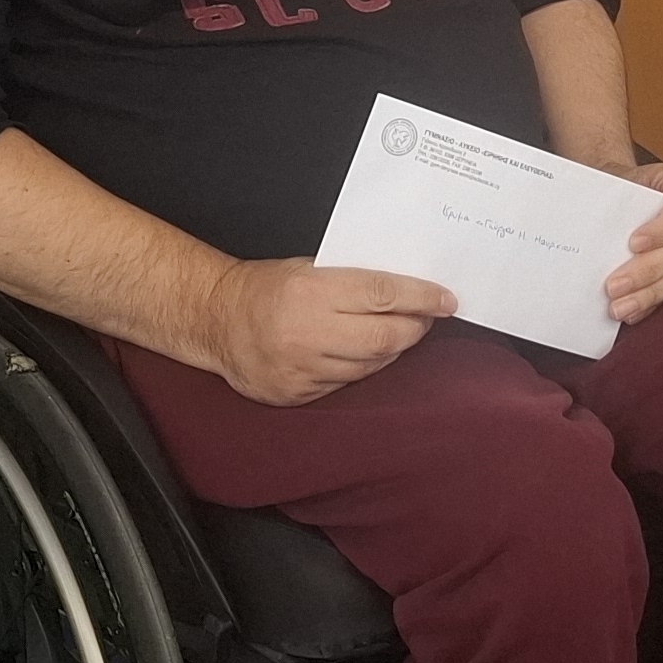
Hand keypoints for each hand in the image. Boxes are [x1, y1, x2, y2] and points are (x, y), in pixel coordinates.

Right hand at [201, 258, 452, 406]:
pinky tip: (362, 354)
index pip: (385, 295)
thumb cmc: (265, 287)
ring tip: (397, 334)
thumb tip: (406, 288)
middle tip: (427, 318)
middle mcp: (308, 333)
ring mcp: (303, 369)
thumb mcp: (309, 267)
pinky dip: (362, 368)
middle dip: (416, 328)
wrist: (216, 320)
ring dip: (392, 350)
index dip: (423, 298)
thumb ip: (353, 280)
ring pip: (371, 365)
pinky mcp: (298, 394)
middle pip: (387, 338)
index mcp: (312, 292)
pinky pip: (346, 384)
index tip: (447, 299)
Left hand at [603, 161, 662, 324]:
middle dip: (646, 271)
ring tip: (619, 307)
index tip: (633, 243)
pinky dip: (650, 303)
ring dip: (648, 294)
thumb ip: (609, 194)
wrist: (624, 193)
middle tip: (614, 285)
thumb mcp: (617, 177)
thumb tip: (585, 219)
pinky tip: (630, 312)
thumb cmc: (620, 186)